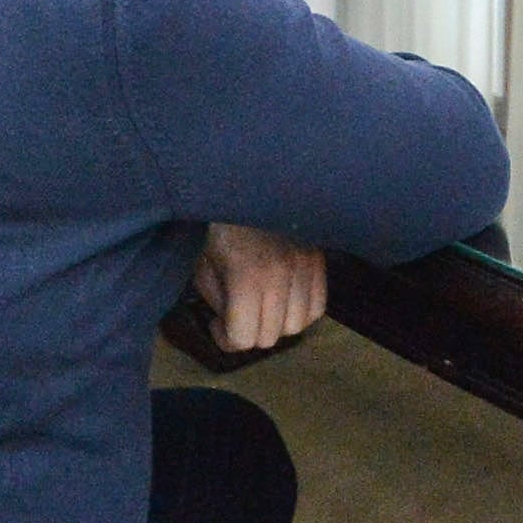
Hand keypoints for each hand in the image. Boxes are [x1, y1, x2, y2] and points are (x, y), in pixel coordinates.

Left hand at [191, 223, 326, 352]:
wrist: (247, 184)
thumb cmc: (217, 226)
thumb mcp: (204, 266)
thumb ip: (218, 302)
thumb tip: (231, 324)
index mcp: (247, 275)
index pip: (244, 338)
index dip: (225, 339)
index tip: (217, 323)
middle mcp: (282, 274)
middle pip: (270, 336)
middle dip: (248, 333)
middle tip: (236, 315)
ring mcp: (305, 266)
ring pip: (297, 326)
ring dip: (276, 324)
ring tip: (261, 307)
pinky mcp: (318, 259)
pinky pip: (318, 307)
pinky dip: (301, 312)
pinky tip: (283, 300)